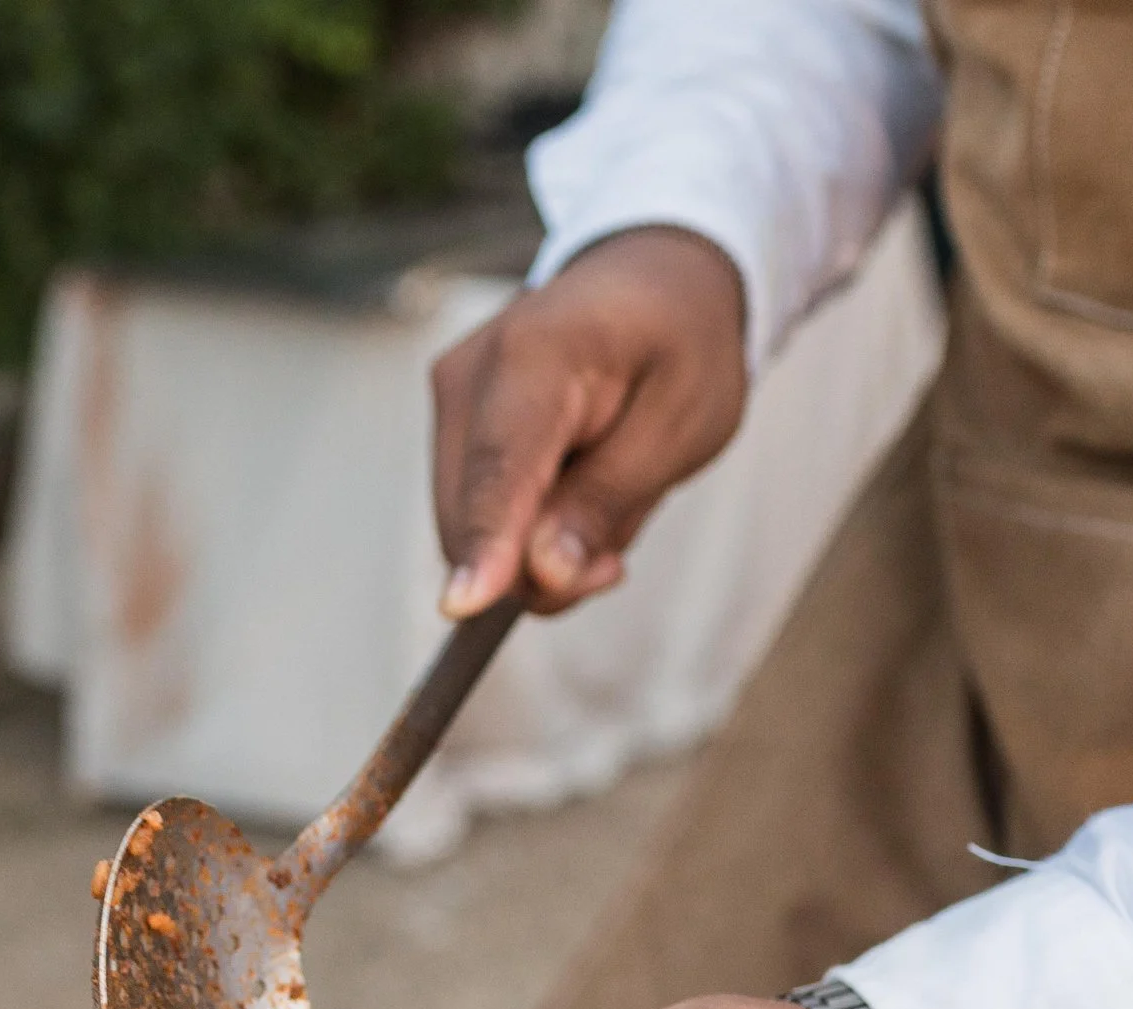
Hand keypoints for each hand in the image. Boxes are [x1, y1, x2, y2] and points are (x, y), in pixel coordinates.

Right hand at [432, 225, 747, 619]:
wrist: (651, 278)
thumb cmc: (679, 343)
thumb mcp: (682, 425)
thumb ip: (607, 501)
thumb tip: (540, 573)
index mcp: (538, 353)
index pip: (502, 467)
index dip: (486, 543)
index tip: (463, 607)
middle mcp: (470, 371)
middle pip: (471, 516)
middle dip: (536, 567)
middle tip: (613, 562)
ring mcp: (450, 396)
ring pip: (467, 525)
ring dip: (532, 550)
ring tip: (604, 503)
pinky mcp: (450, 422)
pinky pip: (473, 510)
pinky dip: (520, 531)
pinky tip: (572, 497)